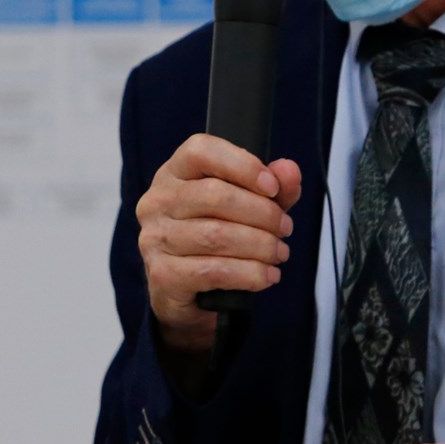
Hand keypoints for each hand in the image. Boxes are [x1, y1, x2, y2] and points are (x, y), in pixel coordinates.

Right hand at [137, 135, 302, 354]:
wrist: (184, 292)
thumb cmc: (215, 236)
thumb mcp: (249, 207)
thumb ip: (273, 188)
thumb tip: (289, 171)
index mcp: (174, 173)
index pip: (201, 151)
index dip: (242, 165)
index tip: (273, 187)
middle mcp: (157, 201)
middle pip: (215, 195)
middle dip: (262, 213)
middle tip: (285, 228)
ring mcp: (155, 238)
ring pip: (216, 236)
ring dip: (260, 245)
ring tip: (280, 253)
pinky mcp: (162, 274)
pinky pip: (213, 271)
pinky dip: (249, 274)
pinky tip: (267, 276)